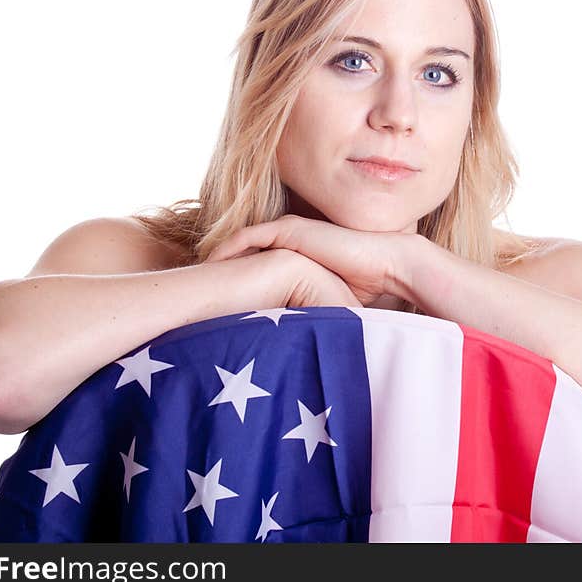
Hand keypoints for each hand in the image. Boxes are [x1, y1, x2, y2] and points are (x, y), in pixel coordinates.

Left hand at [206, 214, 412, 306]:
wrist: (386, 265)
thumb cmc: (363, 290)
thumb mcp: (324, 306)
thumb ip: (306, 317)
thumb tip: (292, 351)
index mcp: (295, 260)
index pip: (253, 269)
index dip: (234, 284)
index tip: (213, 304)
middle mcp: (288, 245)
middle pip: (242, 257)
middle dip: (219, 273)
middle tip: (195, 293)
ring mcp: (287, 234)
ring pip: (240, 245)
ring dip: (218, 260)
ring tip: (196, 279)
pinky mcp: (289, 230)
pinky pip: (249, 236)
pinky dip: (228, 247)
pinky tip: (212, 263)